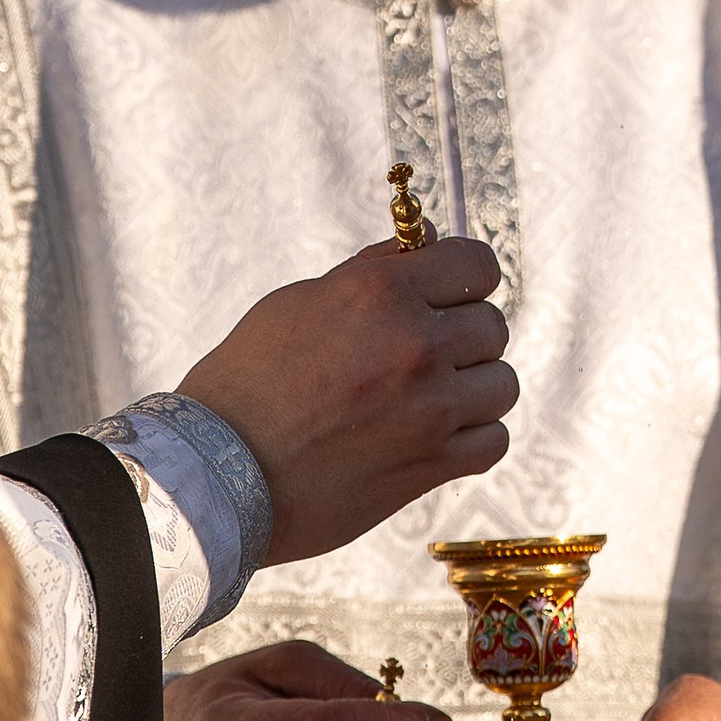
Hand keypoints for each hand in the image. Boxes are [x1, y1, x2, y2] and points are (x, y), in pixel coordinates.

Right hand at [179, 236, 515, 562]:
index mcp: (381, 291)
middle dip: (464, 336)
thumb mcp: (302, 302)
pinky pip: (494, 440)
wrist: (218, 472)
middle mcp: (415, 343)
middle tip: (425, 354)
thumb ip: (372, 274)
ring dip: (474, 389)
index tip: (451, 293)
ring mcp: (430, 408)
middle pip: (492, 326)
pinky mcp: (432, 465)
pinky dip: (473, 437)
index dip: (467, 278)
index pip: (478, 265)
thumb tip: (425, 248)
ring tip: (429, 398)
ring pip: (502, 384)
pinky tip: (437, 435)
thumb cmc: (249, 380)